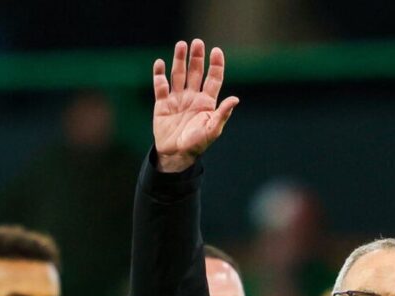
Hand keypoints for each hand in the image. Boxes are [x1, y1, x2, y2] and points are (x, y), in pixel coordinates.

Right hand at [152, 39, 238, 172]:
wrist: (176, 155)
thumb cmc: (197, 144)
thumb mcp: (212, 130)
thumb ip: (222, 114)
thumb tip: (235, 99)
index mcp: (207, 102)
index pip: (213, 79)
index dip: (216, 65)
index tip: (216, 51)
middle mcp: (192, 96)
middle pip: (195, 72)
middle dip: (197, 57)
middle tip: (197, 42)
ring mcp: (177, 98)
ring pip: (178, 74)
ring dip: (179, 60)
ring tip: (181, 45)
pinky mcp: (162, 104)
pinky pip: (160, 86)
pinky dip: (159, 74)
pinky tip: (160, 63)